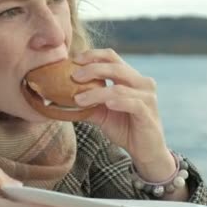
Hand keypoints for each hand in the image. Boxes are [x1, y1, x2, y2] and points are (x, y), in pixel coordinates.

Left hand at [72, 49, 174, 180]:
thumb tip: (58, 98)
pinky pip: (133, 104)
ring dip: (96, 93)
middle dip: (92, 69)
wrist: (144, 151)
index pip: (112, 57)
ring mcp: (147, 97)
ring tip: (78, 99)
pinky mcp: (148, 113)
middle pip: (115, 67)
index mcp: (130, 77)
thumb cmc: (123, 127)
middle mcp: (141, 82)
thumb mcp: (101, 113)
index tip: (74, 60)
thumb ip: (86, 102)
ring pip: (119, 88)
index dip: (93, 55)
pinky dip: (118, 102)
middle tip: (73, 76)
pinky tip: (107, 104)